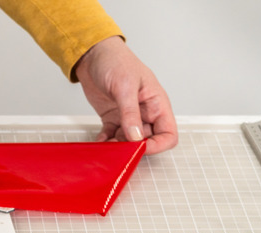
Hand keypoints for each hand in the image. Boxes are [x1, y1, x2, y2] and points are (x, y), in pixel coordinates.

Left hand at [74, 36, 176, 153]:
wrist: (92, 55)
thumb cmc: (115, 61)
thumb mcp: (125, 86)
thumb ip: (130, 113)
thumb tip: (136, 136)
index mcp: (156, 103)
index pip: (168, 133)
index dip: (157, 145)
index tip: (140, 148)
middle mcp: (145, 112)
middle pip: (147, 140)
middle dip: (134, 147)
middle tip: (120, 149)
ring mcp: (128, 116)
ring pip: (128, 141)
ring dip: (118, 146)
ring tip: (107, 145)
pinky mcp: (113, 117)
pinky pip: (112, 136)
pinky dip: (106, 141)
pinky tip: (100, 141)